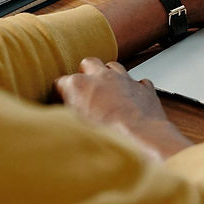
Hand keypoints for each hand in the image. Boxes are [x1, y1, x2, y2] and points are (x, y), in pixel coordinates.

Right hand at [55, 58, 192, 159]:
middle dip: (86, 73)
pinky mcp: (144, 88)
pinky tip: (131, 101)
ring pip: (114, 67)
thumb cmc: (105, 138)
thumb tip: (60, 124)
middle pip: (88, 63)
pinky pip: (138, 82)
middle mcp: (101, 76)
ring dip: (109, 77)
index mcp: (78, 85)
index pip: (60, 82)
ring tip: (107, 94)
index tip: (62, 103)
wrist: (139, 140)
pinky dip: (133, 89)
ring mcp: (125, 79)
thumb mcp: (73, 131)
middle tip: (85, 91)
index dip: (60, 94)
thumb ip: (65, 121)